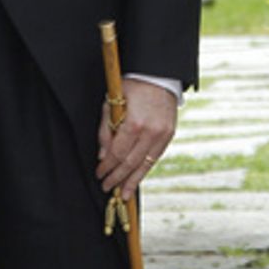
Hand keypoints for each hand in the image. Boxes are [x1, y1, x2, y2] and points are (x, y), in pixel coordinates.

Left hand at [97, 79, 176, 199]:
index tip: (99, 174)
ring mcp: (162, 134)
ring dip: (132, 181)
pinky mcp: (169, 135)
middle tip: (107, 187)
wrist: (158, 74)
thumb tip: (103, 156)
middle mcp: (150, 132)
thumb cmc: (132, 86)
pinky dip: (145, 169)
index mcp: (134, 123)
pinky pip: (155, 157)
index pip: (117, 153)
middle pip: (130, 162)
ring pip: (145, 164)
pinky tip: (137, 178)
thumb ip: (106, 130)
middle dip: (117, 177)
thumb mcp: (112, 103)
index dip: (107, 167)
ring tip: (123, 194)